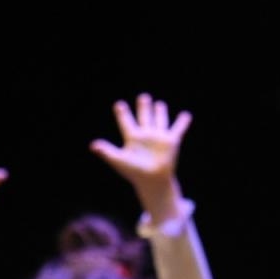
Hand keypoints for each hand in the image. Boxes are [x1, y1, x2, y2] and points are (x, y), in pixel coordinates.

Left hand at [90, 93, 189, 219]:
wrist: (153, 181)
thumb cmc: (135, 172)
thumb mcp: (119, 160)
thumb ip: (107, 152)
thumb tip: (93, 145)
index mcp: (132, 138)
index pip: (126, 122)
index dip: (122, 114)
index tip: (119, 105)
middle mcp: (146, 136)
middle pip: (144, 117)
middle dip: (143, 107)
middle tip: (143, 97)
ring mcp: (159, 137)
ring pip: (160, 120)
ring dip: (160, 112)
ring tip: (159, 104)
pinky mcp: (171, 141)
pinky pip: (178, 129)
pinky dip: (182, 122)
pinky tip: (186, 115)